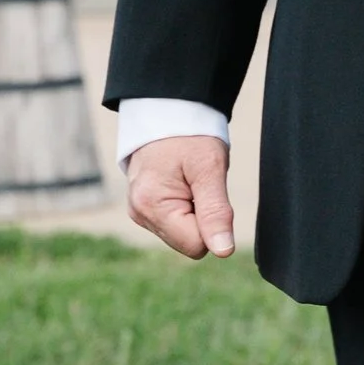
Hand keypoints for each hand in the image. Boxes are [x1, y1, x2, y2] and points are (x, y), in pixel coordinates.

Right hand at [126, 132, 236, 257]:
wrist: (168, 113)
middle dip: (201, 217)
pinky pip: (174, 223)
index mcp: (152, 206)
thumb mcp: (210, 169)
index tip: (208, 191)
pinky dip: (184, 208)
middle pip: (188, 242)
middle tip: (199, 183)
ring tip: (189, 180)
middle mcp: (140, 214)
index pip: (196, 245)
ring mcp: (139, 213)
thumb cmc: (189, 136)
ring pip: (182, 234)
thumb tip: (223, 251)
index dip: (212, 222)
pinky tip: (181, 184)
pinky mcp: (144, 209)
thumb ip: (215, 212)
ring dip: (193, 212)